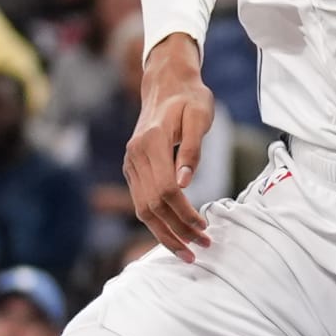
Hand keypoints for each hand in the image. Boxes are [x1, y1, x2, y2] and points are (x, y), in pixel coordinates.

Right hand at [124, 36, 215, 260]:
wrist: (167, 83)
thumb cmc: (189, 99)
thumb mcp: (200, 116)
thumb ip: (193, 149)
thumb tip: (185, 183)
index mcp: (152, 142)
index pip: (165, 190)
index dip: (185, 214)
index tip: (205, 228)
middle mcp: (135, 155)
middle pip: (152, 206)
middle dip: (176, 232)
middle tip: (201, 249)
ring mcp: (130, 163)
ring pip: (143, 209)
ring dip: (165, 234)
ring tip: (187, 252)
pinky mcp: (133, 168)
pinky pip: (141, 202)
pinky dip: (156, 222)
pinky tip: (174, 235)